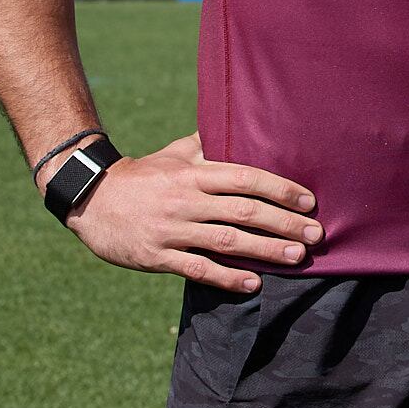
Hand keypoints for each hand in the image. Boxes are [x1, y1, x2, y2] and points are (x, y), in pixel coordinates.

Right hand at [47, 132, 321, 293]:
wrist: (91, 199)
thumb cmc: (143, 174)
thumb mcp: (176, 151)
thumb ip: (211, 143)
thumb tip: (245, 122)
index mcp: (195, 172)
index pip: (246, 178)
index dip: (280, 189)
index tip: (309, 201)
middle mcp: (187, 199)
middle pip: (243, 211)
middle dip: (284, 222)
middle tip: (317, 233)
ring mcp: (172, 229)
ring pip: (226, 241)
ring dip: (265, 250)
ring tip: (297, 256)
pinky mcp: (156, 256)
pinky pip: (197, 268)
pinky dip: (226, 277)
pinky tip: (253, 284)